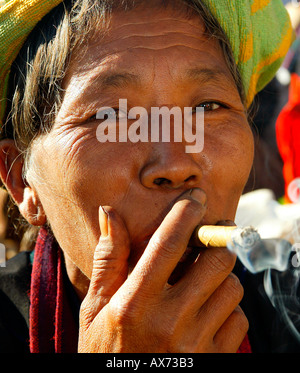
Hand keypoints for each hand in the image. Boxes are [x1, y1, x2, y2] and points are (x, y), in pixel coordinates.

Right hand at [78, 189, 247, 351]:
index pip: (167, 245)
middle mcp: (169, 323)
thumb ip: (108, 260)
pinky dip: (227, 311)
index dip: (184, 215)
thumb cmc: (106, 353)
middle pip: (215, 262)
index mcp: (134, 304)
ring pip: (231, 289)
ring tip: (199, 287)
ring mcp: (196, 345)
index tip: (196, 199)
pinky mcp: (216, 361)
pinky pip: (239, 320)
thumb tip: (111, 214)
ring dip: (219, 280)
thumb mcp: (94, 310)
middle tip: (204, 245)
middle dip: (213, 247)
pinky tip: (205, 317)